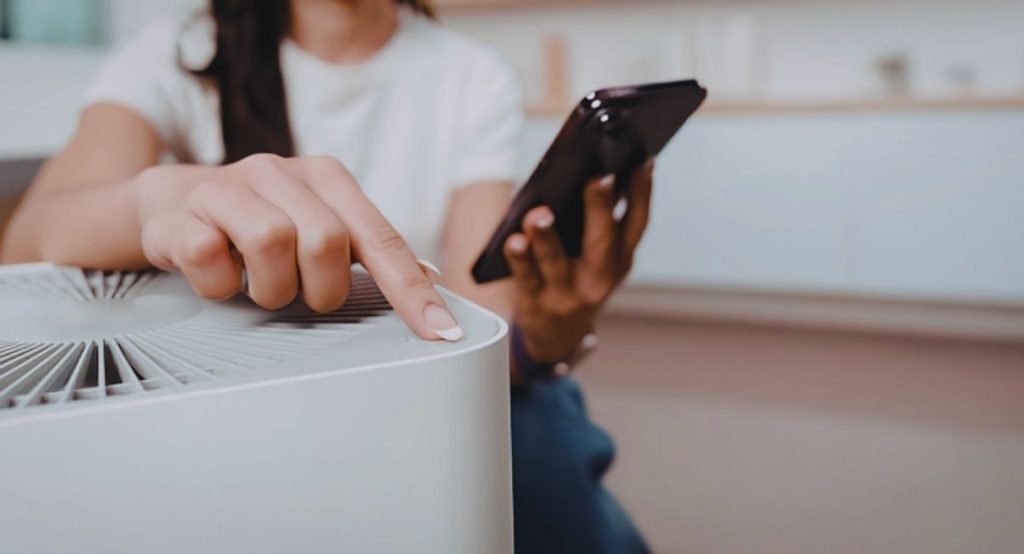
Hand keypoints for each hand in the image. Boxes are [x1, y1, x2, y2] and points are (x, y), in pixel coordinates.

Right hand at [134, 154, 461, 340]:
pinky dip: (220, 284)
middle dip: (320, 288)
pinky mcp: (181, 214)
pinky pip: (211, 259)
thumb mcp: (318, 224)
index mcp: (327, 178)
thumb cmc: (258, 220)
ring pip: (270, 244)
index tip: (440, 332)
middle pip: (326, 242)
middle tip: (300, 290)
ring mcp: (227, 188)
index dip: (412, 290)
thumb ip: (369, 248)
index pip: (382, 239)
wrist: (173, 202)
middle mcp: (280, 173)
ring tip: (258, 283)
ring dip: (270, 288)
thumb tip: (429, 278)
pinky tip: (220, 275)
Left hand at [503, 160, 653, 362]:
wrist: (557, 336)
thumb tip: (581, 173)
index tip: (642, 162)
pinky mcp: (537, 303)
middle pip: (602, 240)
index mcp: (620, 259)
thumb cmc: (577, 279)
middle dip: (600, 208)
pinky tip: (513, 240)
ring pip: (556, 262)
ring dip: (548, 237)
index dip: (642, 193)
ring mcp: (568, 293)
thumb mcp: (599, 258)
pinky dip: (519, 259)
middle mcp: (599, 277)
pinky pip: (525, 278)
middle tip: (598, 178)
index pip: (637, 222)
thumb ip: (596, 223)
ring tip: (540, 215)